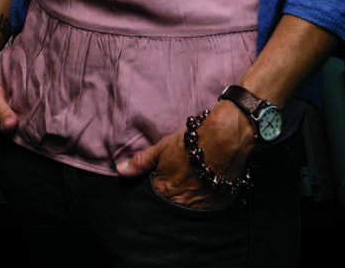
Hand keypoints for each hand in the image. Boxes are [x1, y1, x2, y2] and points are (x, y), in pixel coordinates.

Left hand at [116, 103, 255, 207]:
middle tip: (182, 178)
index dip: (160, 185)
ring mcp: (201, 206)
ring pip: (191, 206)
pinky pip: (210, 206)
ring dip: (192, 197)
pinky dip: (208, 198)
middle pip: (174, 203)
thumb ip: (141, 162)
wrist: (225, 138)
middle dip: (175, 194)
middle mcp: (182, 203)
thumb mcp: (162, 147)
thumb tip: (120, 170)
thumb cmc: (192, 141)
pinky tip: (209, 184)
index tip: (165, 177)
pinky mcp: (219, 204)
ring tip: (196, 180)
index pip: (155, 197)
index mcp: (165, 191)